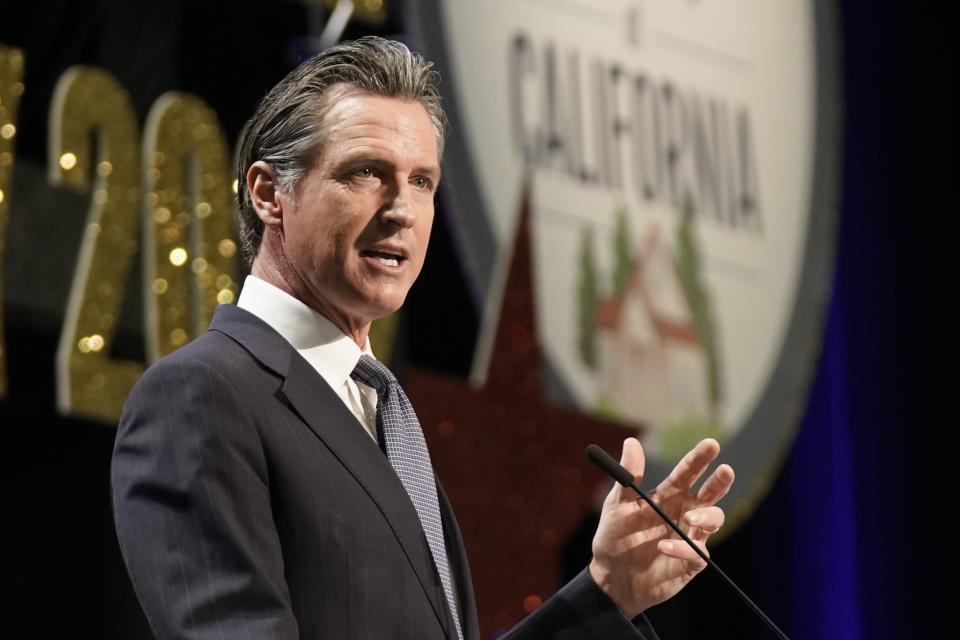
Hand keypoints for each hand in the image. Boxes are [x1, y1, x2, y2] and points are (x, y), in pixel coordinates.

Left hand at [588, 437, 734, 617]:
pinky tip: (664, 547)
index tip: (711, 443)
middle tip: (725, 470)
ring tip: (689, 518)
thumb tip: (631, 441)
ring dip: (707, 516)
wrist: (611, 577)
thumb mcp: (617, 505)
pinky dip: (683, 548)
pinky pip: (696, 552)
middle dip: (720, 481)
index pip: (688, 473)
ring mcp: (690, 536)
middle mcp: (683, 513)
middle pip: (710, 493)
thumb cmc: (614, 538)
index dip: (699, 458)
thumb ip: (628, 476)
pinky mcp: (691, 561)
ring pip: (714, 520)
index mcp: (668, 496)